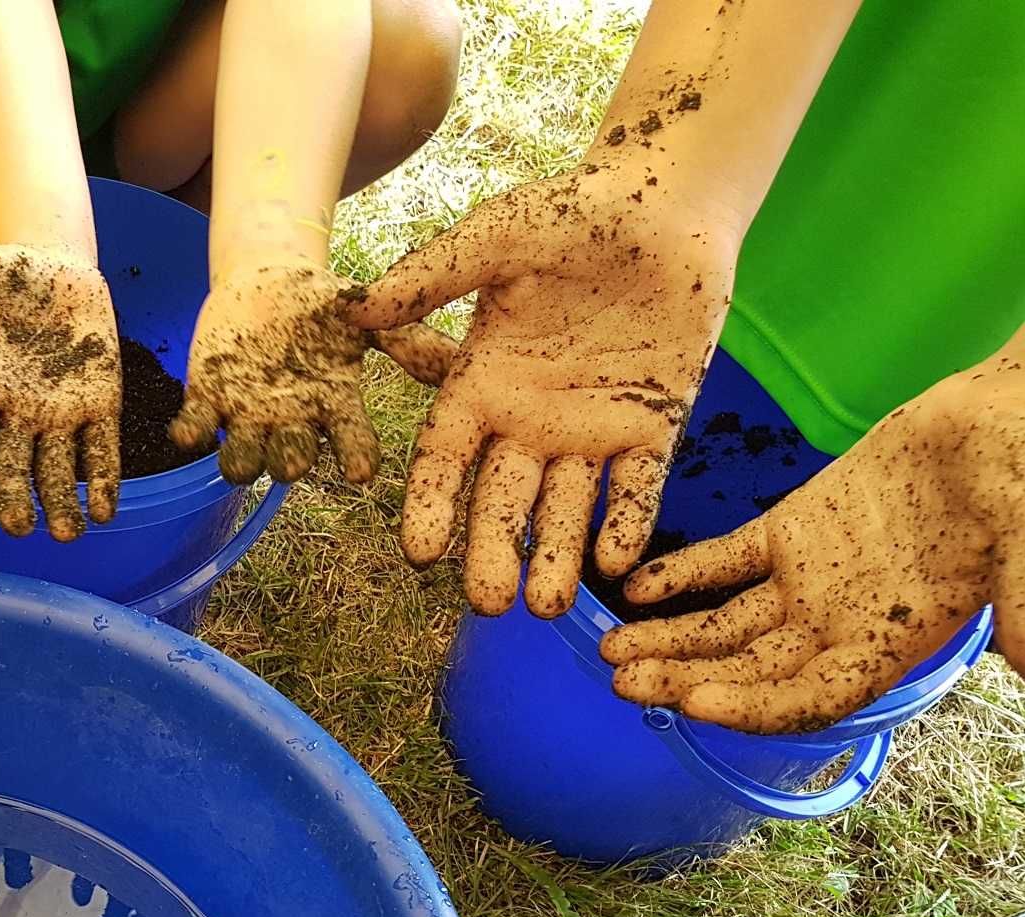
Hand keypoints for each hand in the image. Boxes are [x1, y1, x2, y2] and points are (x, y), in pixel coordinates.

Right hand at [0, 245, 121, 541]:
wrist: (56, 264)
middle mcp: (17, 412)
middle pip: (11, 465)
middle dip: (14, 498)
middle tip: (18, 528)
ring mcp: (60, 412)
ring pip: (57, 470)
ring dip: (61, 503)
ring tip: (67, 534)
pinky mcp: (100, 404)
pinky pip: (101, 450)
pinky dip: (104, 482)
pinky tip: (105, 513)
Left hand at [173, 264, 399, 485]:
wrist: (268, 280)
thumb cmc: (323, 304)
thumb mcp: (362, 313)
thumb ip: (404, 336)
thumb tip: (459, 360)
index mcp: (334, 406)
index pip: (351, 442)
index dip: (354, 458)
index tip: (359, 472)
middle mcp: (293, 423)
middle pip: (292, 458)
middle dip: (291, 461)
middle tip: (294, 461)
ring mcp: (248, 417)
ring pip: (243, 459)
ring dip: (241, 461)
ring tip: (239, 457)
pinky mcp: (207, 400)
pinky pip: (197, 428)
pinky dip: (191, 432)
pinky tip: (188, 430)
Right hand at [343, 155, 740, 616]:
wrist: (666, 202)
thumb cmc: (574, 212)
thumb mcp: (497, 237)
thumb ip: (434, 275)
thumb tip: (358, 311)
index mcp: (482, 383)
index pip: (443, 460)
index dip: (429, 506)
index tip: (419, 554)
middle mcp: (529, 420)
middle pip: (500, 503)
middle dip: (491, 554)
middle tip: (488, 603)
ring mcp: (591, 429)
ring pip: (564, 509)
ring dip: (555, 559)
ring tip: (548, 607)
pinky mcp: (651, 426)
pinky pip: (636, 488)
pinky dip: (626, 525)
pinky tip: (616, 562)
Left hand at [602, 354, 1024, 732]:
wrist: (1006, 419)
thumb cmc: (1023, 484)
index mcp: (892, 641)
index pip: (812, 697)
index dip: (755, 708)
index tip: (698, 703)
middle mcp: (840, 623)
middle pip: (751, 670)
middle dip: (686, 680)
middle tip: (622, 682)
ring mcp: (811, 579)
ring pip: (728, 625)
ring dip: (669, 639)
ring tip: (611, 649)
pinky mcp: (791, 530)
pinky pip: (726, 563)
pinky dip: (680, 575)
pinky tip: (634, 589)